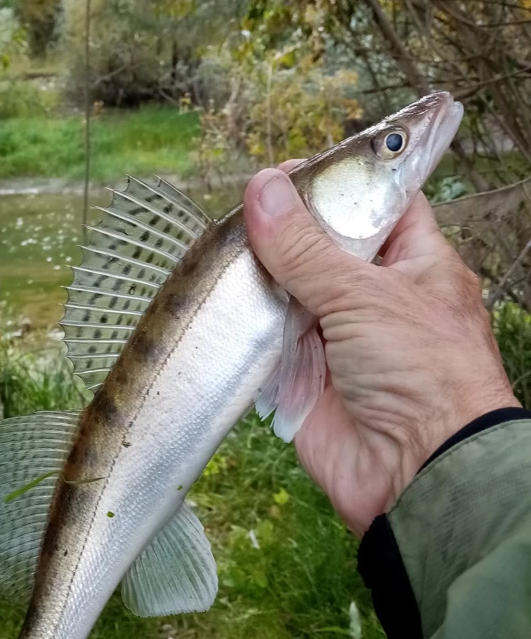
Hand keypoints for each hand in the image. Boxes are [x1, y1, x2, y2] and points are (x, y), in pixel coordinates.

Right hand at [243, 164, 518, 535]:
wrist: (415, 471)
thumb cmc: (419, 369)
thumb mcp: (364, 294)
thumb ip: (305, 246)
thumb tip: (263, 188)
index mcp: (414, 264)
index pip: (382, 205)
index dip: (342, 182)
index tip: (293, 167)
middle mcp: (376, 296)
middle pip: (324, 247)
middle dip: (286, 231)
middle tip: (244, 207)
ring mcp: (338, 336)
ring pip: (291, 291)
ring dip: (260, 276)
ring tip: (222, 246)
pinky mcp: (305, 375)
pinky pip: (269, 340)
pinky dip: (247, 324)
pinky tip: (218, 296)